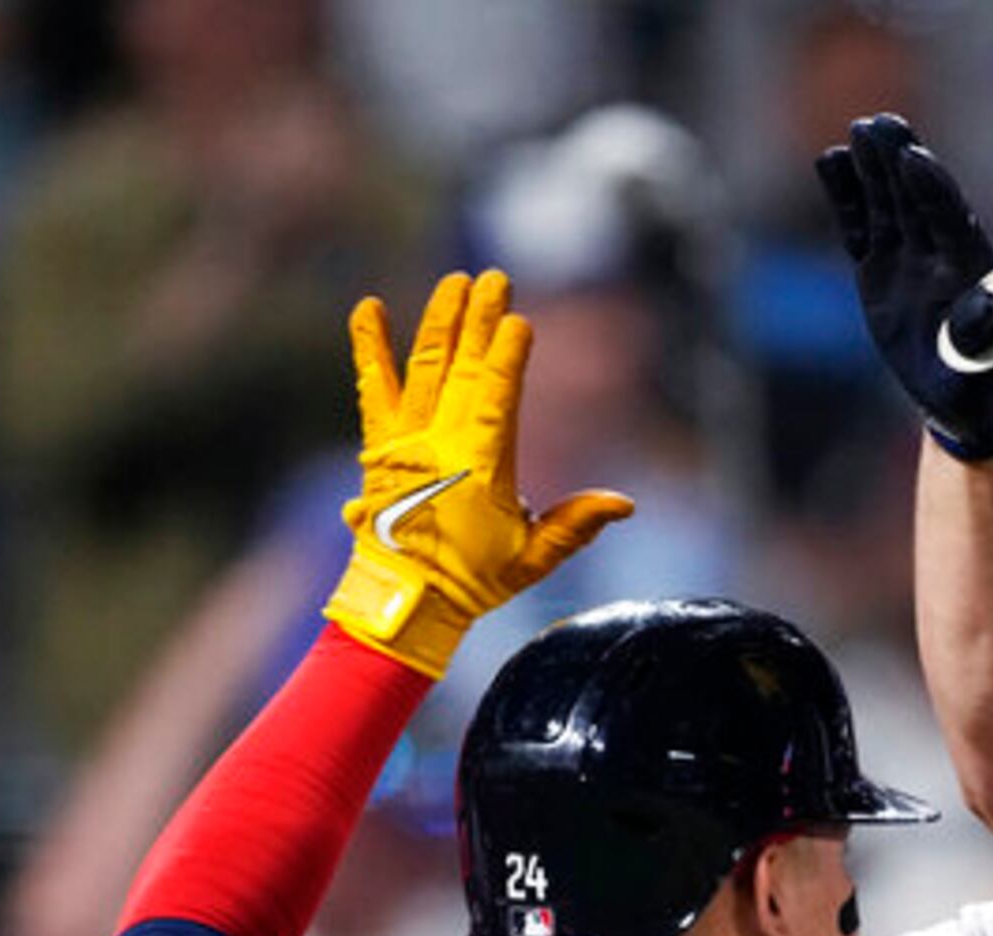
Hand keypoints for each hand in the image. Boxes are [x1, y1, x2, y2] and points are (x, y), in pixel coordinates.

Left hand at [324, 270, 635, 679]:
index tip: (518, 320)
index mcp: (480, 464)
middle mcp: (440, 443)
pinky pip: (374, 387)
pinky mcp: (381, 445)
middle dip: (480, 320)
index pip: (496, 396)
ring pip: (425, 367)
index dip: (508, 356)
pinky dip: (371, 348)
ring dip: (440, 321)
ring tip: (455, 282)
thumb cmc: (473, 581)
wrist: (405, 600)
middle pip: (464, 367)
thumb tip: (623, 503)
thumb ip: (575, 525)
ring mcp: (407, 440)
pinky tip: (369, 307)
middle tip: (494, 278)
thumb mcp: (532, 557)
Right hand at [817, 114, 992, 459]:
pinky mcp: (881, 267)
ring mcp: (908, 256)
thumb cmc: (980, 384)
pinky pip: (861, 225)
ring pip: (888, 203)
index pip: (950, 218)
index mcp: (971, 268)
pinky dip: (848, 197)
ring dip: (874, 168)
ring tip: (858, 130)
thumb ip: (984, 333)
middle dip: (899, 162)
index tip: (914, 156)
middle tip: (881, 124)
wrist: (962, 398)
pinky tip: (831, 160)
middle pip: (916, 198)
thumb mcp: (984, 365)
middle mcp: (940, 252)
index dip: (933, 188)